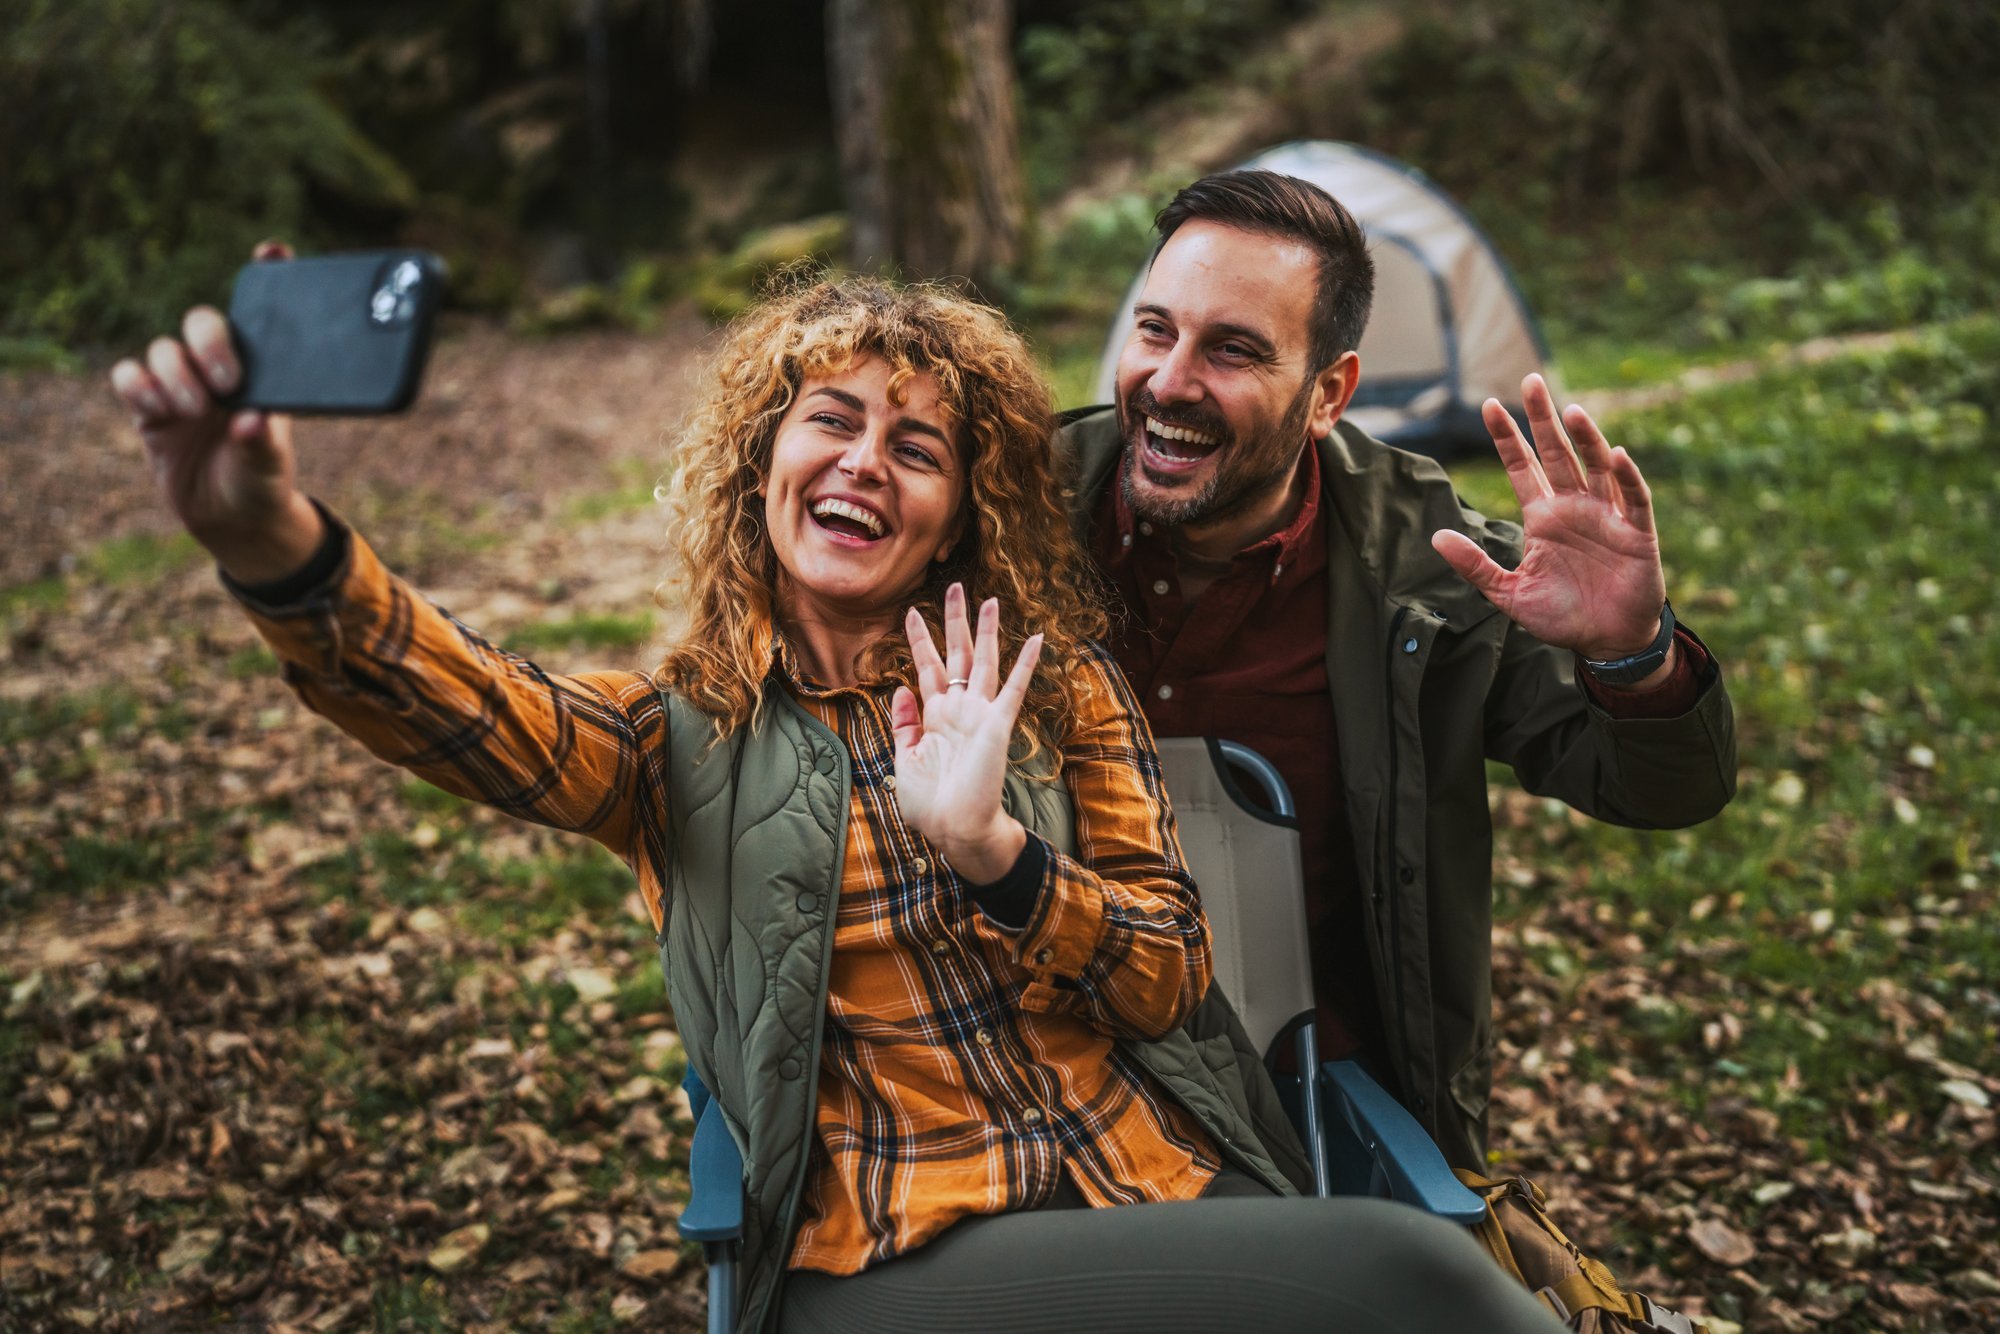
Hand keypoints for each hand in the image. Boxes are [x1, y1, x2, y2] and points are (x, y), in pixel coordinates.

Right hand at [107, 240, 323, 582]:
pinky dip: (138, 387)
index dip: (267, 276)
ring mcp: (181, 384)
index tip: (272, 253)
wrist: (230, 520)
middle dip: (210, 340)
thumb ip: (264, 443)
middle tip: (229, 381)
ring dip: (176, 375)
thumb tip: (251, 421)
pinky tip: (158, 412)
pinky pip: (128, 376)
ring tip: (198, 413)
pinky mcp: (148, 407)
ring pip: (163, 348)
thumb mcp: (272, 468)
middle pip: (202, 321)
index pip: (262, 313)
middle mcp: (220, 368)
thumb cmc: (261, 483)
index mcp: (263, 371)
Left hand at [891, 584, 1043, 884]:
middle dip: (953, 620)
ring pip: (984, 661)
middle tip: (954, 587)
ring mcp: (979, 714)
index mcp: (934, 717)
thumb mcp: (903, 760)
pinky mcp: (998, 724)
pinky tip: (1036, 639)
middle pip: (956, 654)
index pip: (926, 668)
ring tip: (989, 598)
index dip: (918, 639)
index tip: (909, 611)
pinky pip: (1014, 688)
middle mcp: (958, 709)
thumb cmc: (930, 804)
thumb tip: (901, 688)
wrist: (956, 830)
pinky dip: (1026, 663)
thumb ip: (904, 723)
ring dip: (986, 630)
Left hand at [1431, 374, 1668, 664]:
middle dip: (1543, 419)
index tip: (1488, 405)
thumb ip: (1475, 565)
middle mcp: (1573, 508)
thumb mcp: (1508, 593)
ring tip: (1569, 410)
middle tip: (1530, 380)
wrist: (1605, 642)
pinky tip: (1615, 454)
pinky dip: (1625, 477)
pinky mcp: (1636, 533)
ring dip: (1585, 438)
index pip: (1521, 467)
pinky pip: (1632, 498)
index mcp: (1542, 517)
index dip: (1507, 438)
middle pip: (1556, 454)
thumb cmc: (1560, 615)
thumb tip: (1434, 538)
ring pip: (1595, 467)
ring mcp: (1606, 517)